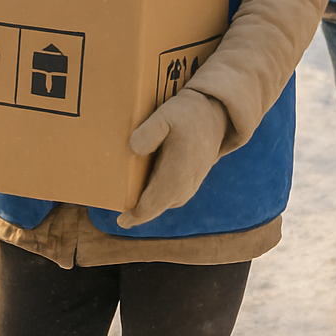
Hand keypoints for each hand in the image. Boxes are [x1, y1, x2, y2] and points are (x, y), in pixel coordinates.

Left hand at [118, 89, 229, 228]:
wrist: (215, 114)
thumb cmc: (187, 115)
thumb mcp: (165, 115)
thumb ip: (149, 131)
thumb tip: (134, 149)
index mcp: (175, 178)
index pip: (149, 208)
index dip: (132, 217)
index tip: (120, 221)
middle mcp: (183, 189)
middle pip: (153, 208)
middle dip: (136, 210)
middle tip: (119, 205)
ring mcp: (189, 188)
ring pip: (162, 204)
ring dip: (146, 203)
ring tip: (129, 196)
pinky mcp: (190, 184)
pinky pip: (169, 197)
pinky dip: (156, 195)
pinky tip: (146, 184)